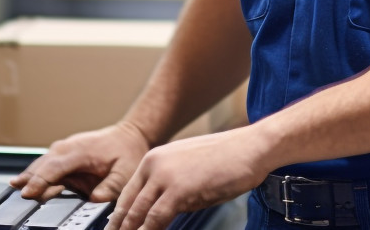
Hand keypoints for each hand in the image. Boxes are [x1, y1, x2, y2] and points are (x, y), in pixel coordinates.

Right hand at [10, 122, 151, 202]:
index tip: (28, 192)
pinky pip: (46, 163)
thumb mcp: (125, 174)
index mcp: (81, 151)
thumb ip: (109, 188)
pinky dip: (35, 172)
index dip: (40, 180)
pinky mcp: (64, 152)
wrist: (130, 135)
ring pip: (42, 162)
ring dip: (29, 175)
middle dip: (30, 179)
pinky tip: (23, 181)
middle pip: (43, 164)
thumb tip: (93, 200)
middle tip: (17, 193)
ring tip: (15, 187)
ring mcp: (65, 148)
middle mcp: (68, 147)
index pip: (55, 167)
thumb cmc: (128, 154)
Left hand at [106, 129, 270, 229]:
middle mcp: (154, 164)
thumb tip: (156, 214)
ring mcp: (165, 176)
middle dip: (122, 228)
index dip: (120, 217)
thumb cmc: (227, 159)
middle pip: (128, 205)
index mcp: (154, 158)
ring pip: (137, 214)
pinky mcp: (178, 189)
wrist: (250, 148)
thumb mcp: (188, 171)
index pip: (128, 193)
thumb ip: (169, 189)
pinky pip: (155, 219)